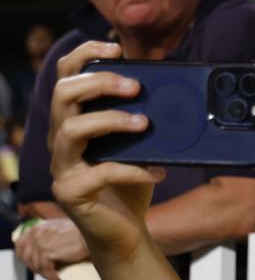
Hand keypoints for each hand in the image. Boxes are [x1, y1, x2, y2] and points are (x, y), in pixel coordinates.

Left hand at [14, 217, 89, 279]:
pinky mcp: (47, 252)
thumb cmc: (83, 234)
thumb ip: (47, 237)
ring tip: (54, 277)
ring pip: (35, 265)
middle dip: (35, 267)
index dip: (25, 257)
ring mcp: (40, 242)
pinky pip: (45, 270)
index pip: (20, 244)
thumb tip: (40, 252)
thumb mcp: (60, 230)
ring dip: (45, 274)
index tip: (32, 264)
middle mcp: (36, 233)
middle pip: (25, 256)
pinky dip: (51, 277)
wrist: (94, 236)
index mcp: (38, 227)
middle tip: (46, 274)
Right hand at [47, 41, 164, 263]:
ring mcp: (62, 167)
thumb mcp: (138, 144)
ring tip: (145, 124)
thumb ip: (140, 116)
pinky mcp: (71, 193)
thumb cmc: (130, 182)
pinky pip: (101, 172)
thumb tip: (169, 86)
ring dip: (111, 120)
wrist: (124, 232)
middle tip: (135, 86)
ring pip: (71, 129)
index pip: (65, 77)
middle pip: (63, 94)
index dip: (84, 55)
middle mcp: (60, 140)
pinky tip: (158, 172)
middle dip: (100, 83)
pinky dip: (134, 169)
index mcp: (74, 121)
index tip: (116, 47)